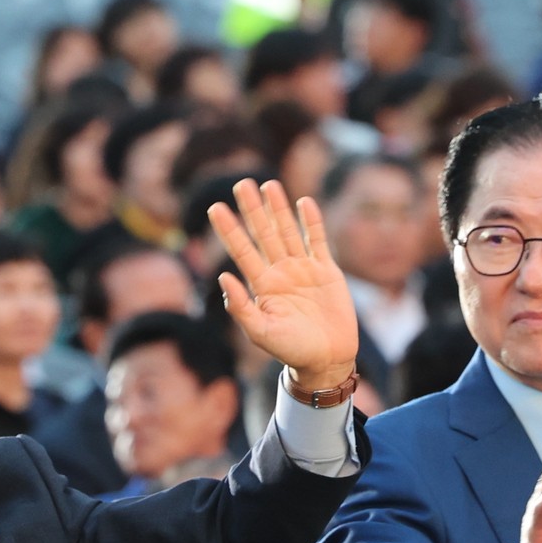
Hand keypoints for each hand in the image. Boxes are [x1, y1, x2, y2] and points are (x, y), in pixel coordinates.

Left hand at [203, 178, 360, 395]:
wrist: (326, 359)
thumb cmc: (290, 349)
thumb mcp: (260, 332)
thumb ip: (241, 306)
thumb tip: (221, 277)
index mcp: (261, 285)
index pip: (241, 250)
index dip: (229, 229)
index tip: (215, 207)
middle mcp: (279, 272)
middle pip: (263, 233)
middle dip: (252, 209)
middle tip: (241, 183)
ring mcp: (303, 269)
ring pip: (287, 231)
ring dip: (278, 208)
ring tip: (269, 184)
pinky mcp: (326, 271)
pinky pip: (317, 241)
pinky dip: (311, 222)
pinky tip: (303, 202)